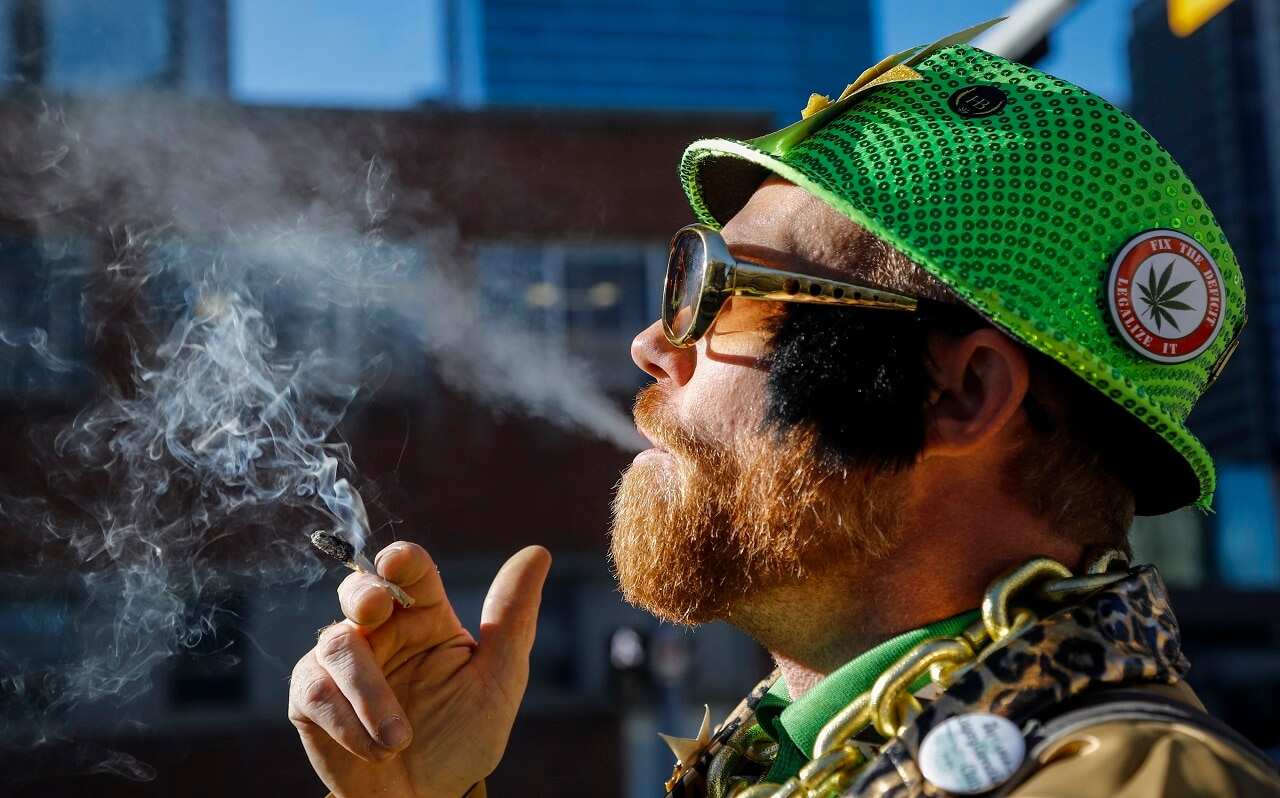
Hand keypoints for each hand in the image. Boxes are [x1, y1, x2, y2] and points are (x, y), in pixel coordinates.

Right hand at [289, 542, 551, 797]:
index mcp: (425, 616)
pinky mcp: (313, 700)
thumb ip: (512, 618)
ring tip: (400, 739)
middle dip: (362, 593)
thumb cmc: (462, 738)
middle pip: (360, 590)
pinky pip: (316, 692)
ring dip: (368, 692)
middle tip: (374, 609)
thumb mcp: (498, 679)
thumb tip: (537, 553)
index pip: (411, 572)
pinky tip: (377, 750)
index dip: (401, 560)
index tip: (397, 563)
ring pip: (338, 645)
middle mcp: (381, 631)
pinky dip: (348, 723)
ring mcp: (343, 664)